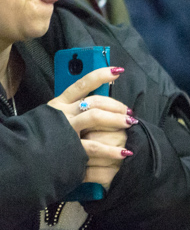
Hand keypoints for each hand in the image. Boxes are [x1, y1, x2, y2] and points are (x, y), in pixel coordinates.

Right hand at [48, 67, 134, 186]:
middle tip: (128, 111)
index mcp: (58, 104)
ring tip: (129, 123)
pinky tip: (123, 153)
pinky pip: (95, 146)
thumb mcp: (50, 117)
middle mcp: (63, 113)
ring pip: (96, 117)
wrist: (21, 158)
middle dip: (115, 105)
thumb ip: (67, 110)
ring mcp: (66, 129)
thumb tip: (91, 104)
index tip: (117, 71)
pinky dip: (111, 150)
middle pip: (94, 101)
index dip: (100, 76)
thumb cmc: (39, 137)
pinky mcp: (70, 147)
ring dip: (116, 120)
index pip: (81, 84)